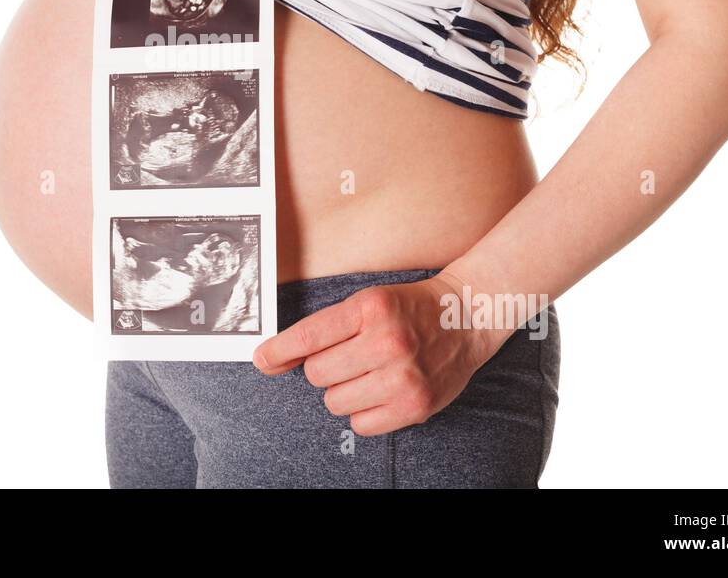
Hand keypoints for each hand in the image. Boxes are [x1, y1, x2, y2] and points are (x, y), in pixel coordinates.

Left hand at [252, 275, 514, 435]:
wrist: (466, 316)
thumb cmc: (409, 310)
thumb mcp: (367, 302)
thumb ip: (323, 329)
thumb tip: (271, 358)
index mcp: (370, 308)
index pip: (310, 336)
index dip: (279, 351)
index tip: (262, 359)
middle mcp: (387, 341)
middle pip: (318, 373)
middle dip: (324, 368)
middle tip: (349, 357)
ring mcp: (403, 375)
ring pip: (335, 401)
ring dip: (343, 391)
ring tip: (368, 374)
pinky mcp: (416, 404)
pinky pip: (361, 424)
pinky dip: (364, 412)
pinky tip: (380, 392)